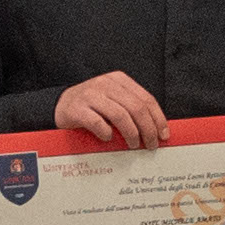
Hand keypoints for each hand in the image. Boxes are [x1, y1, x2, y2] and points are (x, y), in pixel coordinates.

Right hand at [53, 71, 169, 149]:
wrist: (60, 105)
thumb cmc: (92, 107)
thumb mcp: (113, 100)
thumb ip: (132, 108)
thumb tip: (156, 130)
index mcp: (119, 80)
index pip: (146, 98)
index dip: (158, 118)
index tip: (163, 134)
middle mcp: (105, 84)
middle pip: (136, 108)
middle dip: (147, 129)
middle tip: (150, 144)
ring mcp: (90, 95)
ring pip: (120, 115)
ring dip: (131, 133)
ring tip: (133, 145)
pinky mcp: (76, 109)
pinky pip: (97, 122)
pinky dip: (106, 133)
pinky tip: (108, 138)